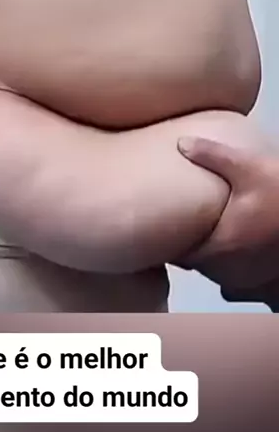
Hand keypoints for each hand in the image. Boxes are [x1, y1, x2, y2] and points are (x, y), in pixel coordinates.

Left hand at [175, 136, 278, 309]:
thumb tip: (182, 142)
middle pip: (195, 264)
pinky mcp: (264, 289)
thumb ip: (213, 155)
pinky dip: (235, 270)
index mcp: (215, 249)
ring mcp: (247, 284)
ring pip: (216, 274)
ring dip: (213, 257)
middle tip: (185, 223)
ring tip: (213, 231)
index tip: (166, 224)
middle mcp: (226, 273)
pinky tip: (241, 247)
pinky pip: (238, 287)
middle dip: (191, 246)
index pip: (177, 254)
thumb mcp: (251, 169)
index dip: (170, 240)